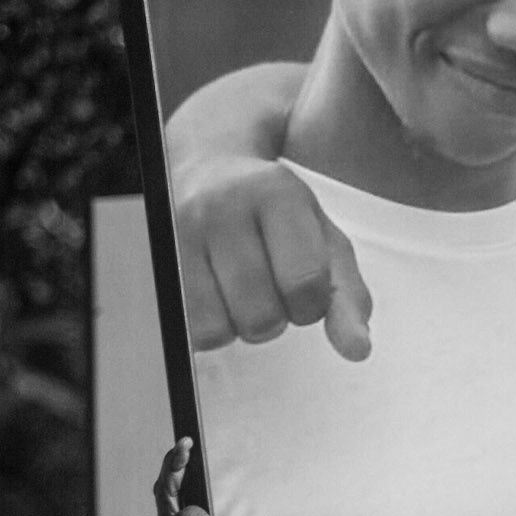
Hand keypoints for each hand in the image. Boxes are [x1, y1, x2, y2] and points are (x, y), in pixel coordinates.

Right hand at [173, 156, 372, 360]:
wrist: (208, 164)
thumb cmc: (278, 213)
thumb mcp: (324, 240)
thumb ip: (348, 296)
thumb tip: (358, 351)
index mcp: (277, 194)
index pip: (304, 284)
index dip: (312, 306)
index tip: (307, 290)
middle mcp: (223, 207)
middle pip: (261, 315)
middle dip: (277, 318)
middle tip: (272, 287)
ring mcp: (182, 231)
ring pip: (219, 329)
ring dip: (240, 326)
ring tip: (243, 290)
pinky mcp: (157, 257)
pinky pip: (189, 329)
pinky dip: (211, 328)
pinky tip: (219, 295)